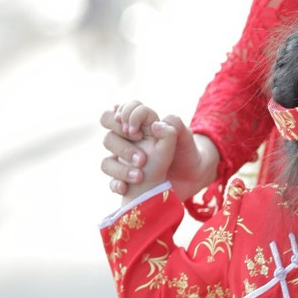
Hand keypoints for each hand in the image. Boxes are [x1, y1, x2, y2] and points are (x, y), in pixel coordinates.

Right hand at [100, 102, 219, 200]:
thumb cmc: (187, 154)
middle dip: (119, 143)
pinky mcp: (125, 180)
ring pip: (106, 161)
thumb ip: (174, 125)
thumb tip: (155, 125)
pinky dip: (117, 184)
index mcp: (144, 125)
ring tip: (140, 175)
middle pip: (107, 138)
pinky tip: (126, 187)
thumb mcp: (185, 138)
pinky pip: (111, 182)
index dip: (125, 116)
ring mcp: (125, 161)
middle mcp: (130, 141)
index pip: (124, 109)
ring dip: (121, 167)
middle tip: (139, 156)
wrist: (191, 180)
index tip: (136, 132)